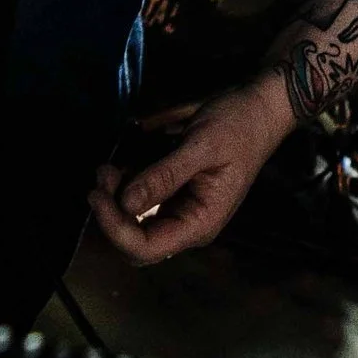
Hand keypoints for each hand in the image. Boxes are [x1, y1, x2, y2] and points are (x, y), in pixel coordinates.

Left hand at [88, 76, 290, 266]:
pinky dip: (126, 190)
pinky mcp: (176, 195)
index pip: (146, 249)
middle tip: (102, 176)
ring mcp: (181, 211)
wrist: (260, 108)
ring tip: (107, 167)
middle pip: (136, 241)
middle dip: (112, 214)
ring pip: (135, 224)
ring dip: (115, 200)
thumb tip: (124, 203)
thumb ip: (164, 176)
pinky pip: (143, 205)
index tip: (97, 195)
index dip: (115, 229)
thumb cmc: (237, 127)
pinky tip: (121, 167)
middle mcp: (188, 225)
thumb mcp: (200, 147)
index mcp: (200, 223)